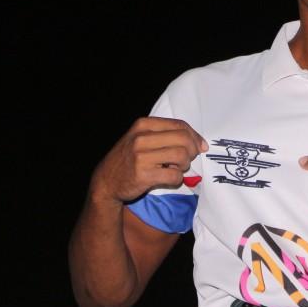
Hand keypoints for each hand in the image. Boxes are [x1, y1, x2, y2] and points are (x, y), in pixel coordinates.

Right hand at [90, 117, 207, 204]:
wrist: (106, 181)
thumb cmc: (129, 158)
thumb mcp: (140, 138)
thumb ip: (166, 135)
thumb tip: (200, 142)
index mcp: (143, 125)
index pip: (179, 125)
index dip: (195, 136)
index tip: (200, 146)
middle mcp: (141, 138)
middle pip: (183, 139)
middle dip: (192, 150)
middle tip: (187, 159)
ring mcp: (141, 156)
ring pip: (181, 156)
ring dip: (184, 165)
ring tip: (176, 168)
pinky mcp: (144, 175)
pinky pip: (174, 175)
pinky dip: (177, 179)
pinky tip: (170, 178)